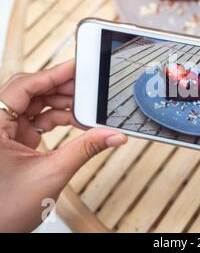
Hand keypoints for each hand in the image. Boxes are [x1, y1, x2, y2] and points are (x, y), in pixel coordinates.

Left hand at [0, 61, 126, 231]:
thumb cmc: (4, 209)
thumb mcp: (51, 174)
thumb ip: (86, 149)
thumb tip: (113, 135)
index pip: (24, 86)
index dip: (53, 74)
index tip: (77, 67)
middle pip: (30, 92)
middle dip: (60, 89)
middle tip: (87, 88)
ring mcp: (3, 132)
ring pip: (33, 105)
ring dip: (60, 105)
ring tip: (85, 108)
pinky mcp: (11, 141)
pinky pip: (35, 120)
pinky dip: (55, 119)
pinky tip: (74, 122)